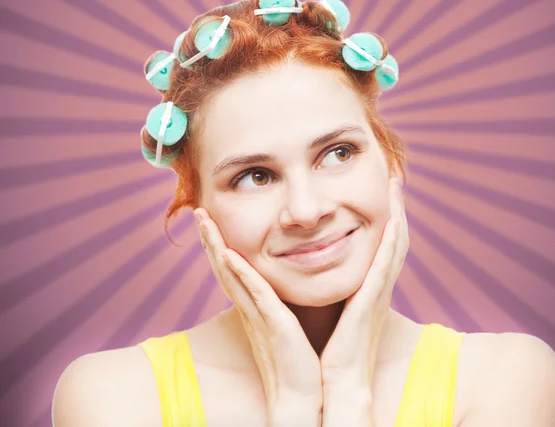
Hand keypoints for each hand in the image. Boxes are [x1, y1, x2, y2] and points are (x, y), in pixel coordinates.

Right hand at [194, 208, 323, 416]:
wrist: (300, 398)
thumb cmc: (299, 363)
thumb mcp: (288, 325)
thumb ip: (283, 305)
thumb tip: (288, 286)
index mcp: (254, 307)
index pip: (232, 269)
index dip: (219, 244)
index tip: (211, 221)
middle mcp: (249, 308)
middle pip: (223, 266)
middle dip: (210, 237)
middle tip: (199, 211)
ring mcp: (257, 314)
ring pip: (231, 273)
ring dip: (216, 245)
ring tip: (205, 221)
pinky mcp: (272, 323)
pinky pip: (253, 292)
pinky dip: (239, 272)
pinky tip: (228, 253)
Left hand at [320, 177, 408, 388]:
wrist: (341, 382)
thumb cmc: (337, 348)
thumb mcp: (340, 309)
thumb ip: (337, 286)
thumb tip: (321, 265)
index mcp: (371, 286)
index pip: (383, 243)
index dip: (387, 215)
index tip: (384, 189)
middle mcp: (380, 285)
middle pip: (395, 237)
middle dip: (397, 206)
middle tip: (395, 177)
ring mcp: (379, 293)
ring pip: (395, 245)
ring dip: (398, 214)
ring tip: (396, 186)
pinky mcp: (371, 303)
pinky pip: (385, 266)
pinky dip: (391, 242)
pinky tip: (393, 221)